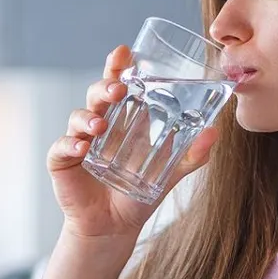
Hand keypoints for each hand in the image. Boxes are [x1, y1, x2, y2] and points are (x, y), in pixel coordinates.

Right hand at [46, 45, 218, 239]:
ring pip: (78, 116)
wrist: (116, 226)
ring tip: (100, 126)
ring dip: (88, 116)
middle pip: (97, 94)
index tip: (124, 52)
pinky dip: (70, 144)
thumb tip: (216, 131)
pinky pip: (62, 146)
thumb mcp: (172, 171)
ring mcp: (79, 140)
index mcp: (123, 119)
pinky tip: (81, 147)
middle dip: (105, 86)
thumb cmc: (140, 193)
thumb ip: (193, 153)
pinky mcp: (62, 160)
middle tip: (118, 89)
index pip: (118, 84)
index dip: (118, 66)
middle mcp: (99, 123)